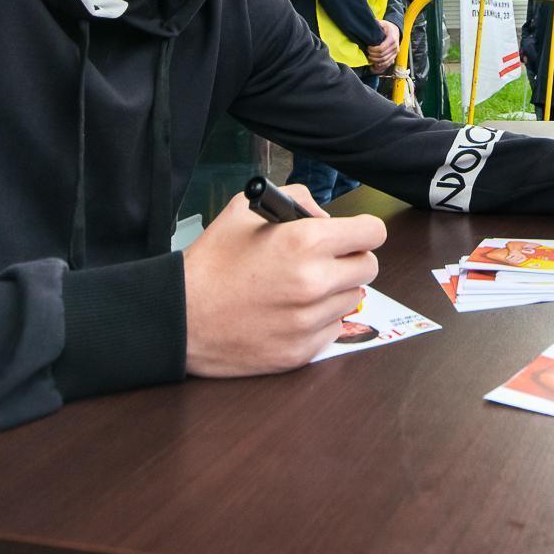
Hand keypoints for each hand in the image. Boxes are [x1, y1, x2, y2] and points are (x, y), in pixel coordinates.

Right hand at [181, 185, 385, 376]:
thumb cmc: (211, 261)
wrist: (179, 316)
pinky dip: (319, 320)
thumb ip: (296, 201)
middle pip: (369, 268)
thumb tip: (327, 218)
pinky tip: (289, 312)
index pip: (373, 233)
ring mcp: (310, 321)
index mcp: (306, 242)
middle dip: (350, 260)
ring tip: (298, 288)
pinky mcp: (302, 352)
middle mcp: (315, 282)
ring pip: (351, 299)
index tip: (352, 235)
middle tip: (324, 261)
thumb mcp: (244, 210)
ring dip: (334, 291)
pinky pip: (333, 329)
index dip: (362, 231)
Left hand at [365, 20, 399, 73]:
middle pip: (382, 56)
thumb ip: (376, 24)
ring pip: (385, 61)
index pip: (381, 48)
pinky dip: (381, 66)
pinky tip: (374, 66)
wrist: (396, 30)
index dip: (373, 50)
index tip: (368, 48)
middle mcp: (395, 47)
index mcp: (392, 39)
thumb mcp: (382, 23)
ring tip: (370, 58)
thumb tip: (368, 24)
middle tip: (368, 53)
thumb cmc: (388, 27)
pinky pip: (388, 63)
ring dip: (376, 61)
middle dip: (373, 56)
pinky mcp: (395, 56)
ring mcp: (395, 52)